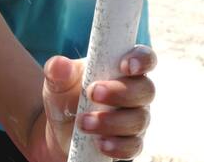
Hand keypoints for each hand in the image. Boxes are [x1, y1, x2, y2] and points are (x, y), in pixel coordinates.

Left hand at [42, 45, 155, 159]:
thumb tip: (59, 64)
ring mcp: (135, 118)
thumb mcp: (58, 82)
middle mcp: (135, 92)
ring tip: (83, 122)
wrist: (61, 130)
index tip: (125, 65)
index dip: (141, 59)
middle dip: (120, 92)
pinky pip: (133, 146)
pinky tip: (101, 144)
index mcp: (122, 68)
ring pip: (138, 119)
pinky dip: (118, 146)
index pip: (143, 58)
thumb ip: (58, 71)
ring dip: (111, 121)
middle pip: (145, 90)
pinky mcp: (130, 143)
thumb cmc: (66, 96)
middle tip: (93, 93)